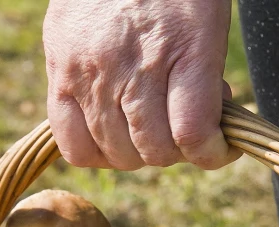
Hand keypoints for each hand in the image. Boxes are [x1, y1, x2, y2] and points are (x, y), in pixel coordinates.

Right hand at [44, 0, 237, 169]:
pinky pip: (73, 144)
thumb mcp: (207, 20)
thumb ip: (206, 77)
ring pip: (117, 153)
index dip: (213, 153)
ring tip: (148, 123)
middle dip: (177, 149)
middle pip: (154, 151)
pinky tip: (113, 136)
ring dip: (139, 152)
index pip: (193, 134)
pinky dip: (97, 152)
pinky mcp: (59, 72)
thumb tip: (205, 128)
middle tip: (180, 123)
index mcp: (181, 47)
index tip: (219, 146)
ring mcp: (90, 71)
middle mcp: (132, 65)